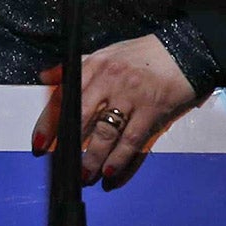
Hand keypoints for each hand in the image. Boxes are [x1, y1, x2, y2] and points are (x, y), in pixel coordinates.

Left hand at [31, 34, 199, 190]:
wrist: (184, 50)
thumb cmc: (143, 54)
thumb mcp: (105, 53)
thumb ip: (74, 68)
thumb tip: (45, 78)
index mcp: (94, 66)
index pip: (63, 96)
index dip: (48, 124)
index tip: (40, 146)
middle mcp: (109, 80)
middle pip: (81, 118)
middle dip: (70, 146)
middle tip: (63, 168)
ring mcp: (131, 96)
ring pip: (106, 134)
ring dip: (93, 159)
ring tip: (86, 176)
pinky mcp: (153, 110)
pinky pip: (132, 140)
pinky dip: (120, 159)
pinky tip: (110, 173)